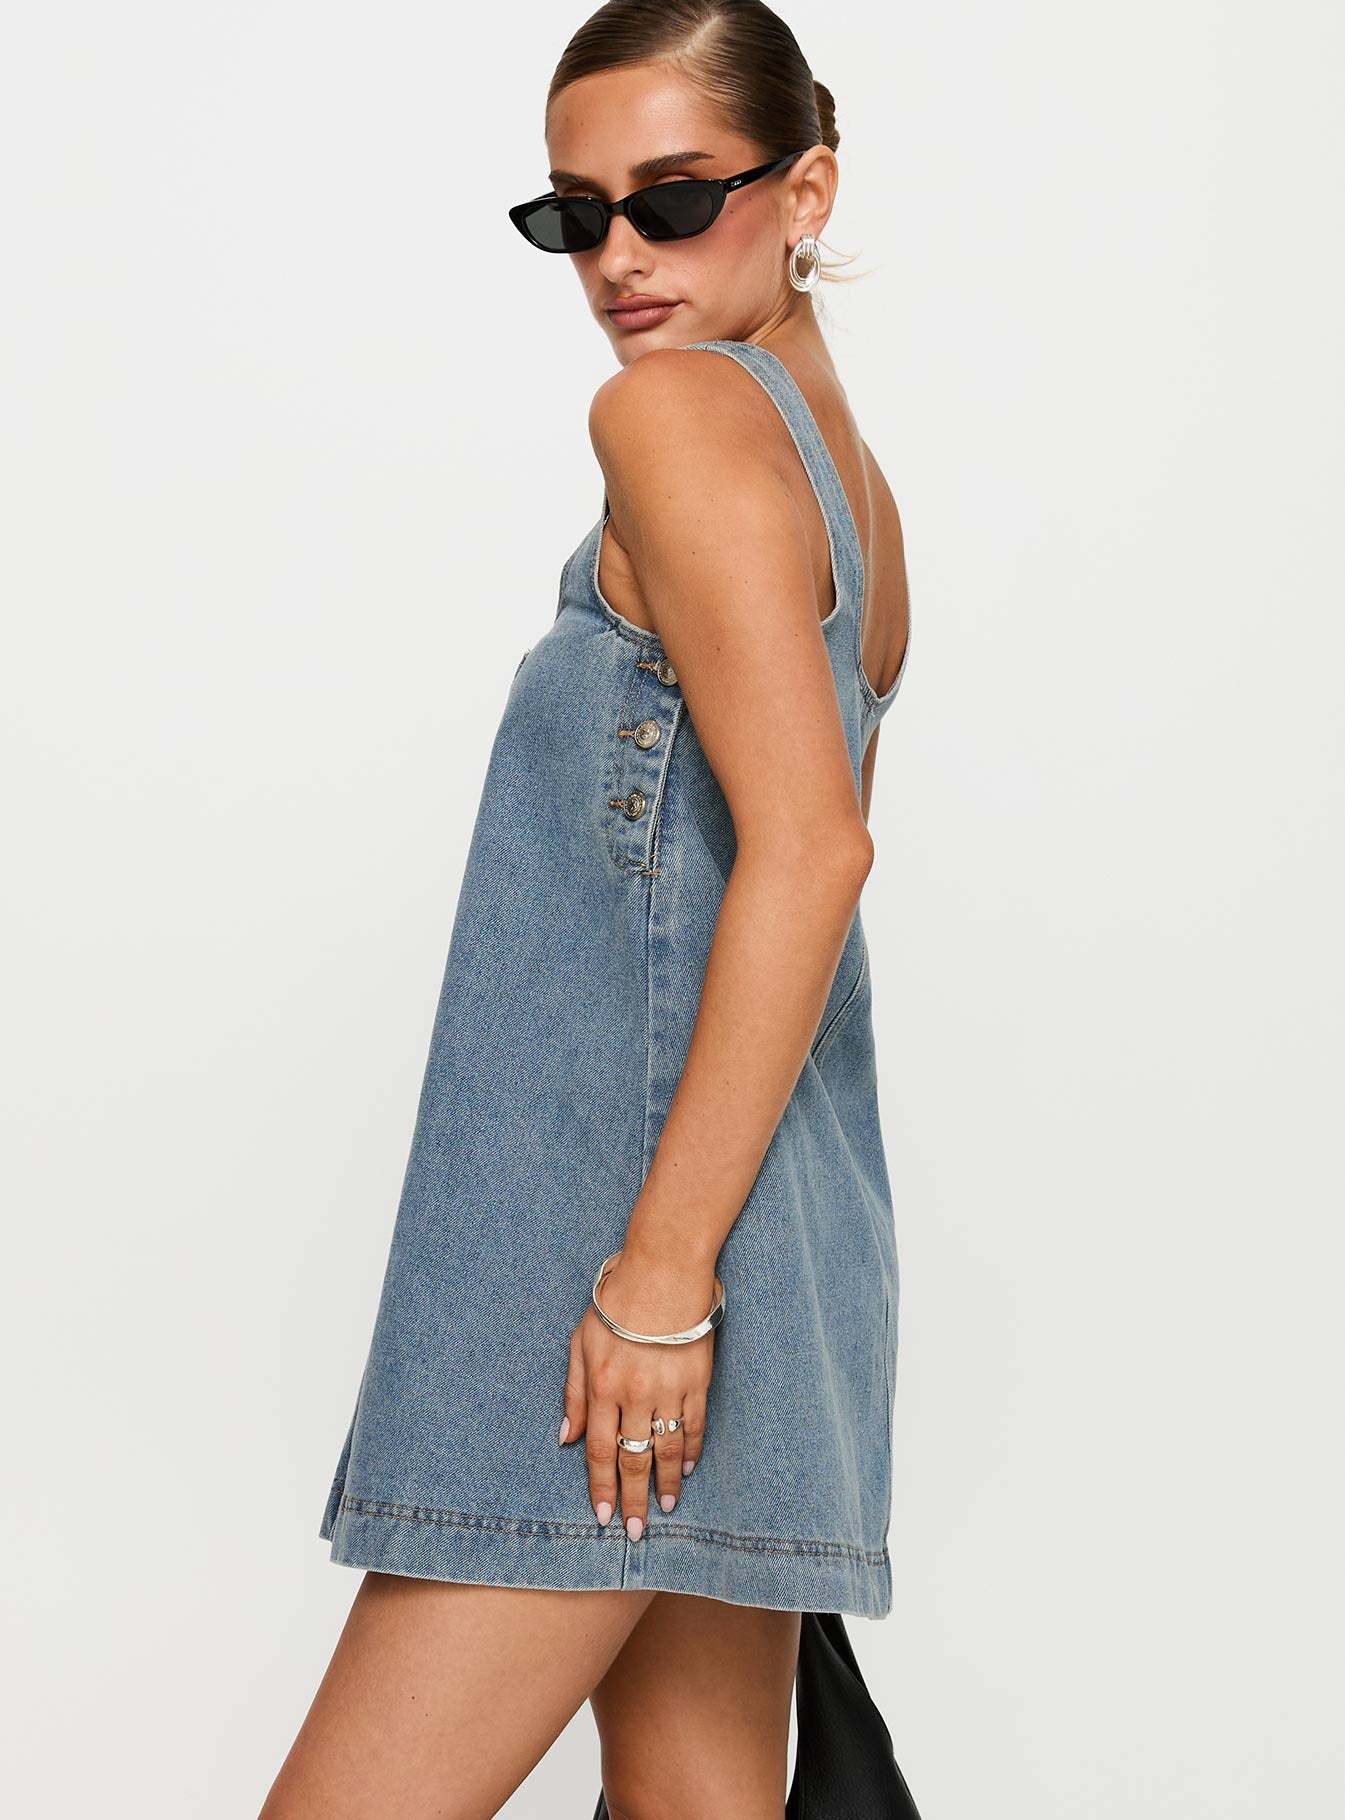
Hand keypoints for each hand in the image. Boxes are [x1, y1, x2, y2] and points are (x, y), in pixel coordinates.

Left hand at [559, 1245, 716, 1540]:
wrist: (662, 1270)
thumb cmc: (616, 1302)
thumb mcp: (580, 1342)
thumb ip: (572, 1392)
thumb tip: (564, 1437)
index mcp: (602, 1386)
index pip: (598, 1450)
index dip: (600, 1486)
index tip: (604, 1515)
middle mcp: (635, 1395)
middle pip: (632, 1458)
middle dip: (633, 1498)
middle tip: (636, 1532)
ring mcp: (669, 1390)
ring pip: (666, 1449)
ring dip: (666, 1483)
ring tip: (666, 1508)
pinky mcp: (697, 1381)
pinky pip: (694, 1426)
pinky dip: (691, 1451)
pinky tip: (688, 1470)